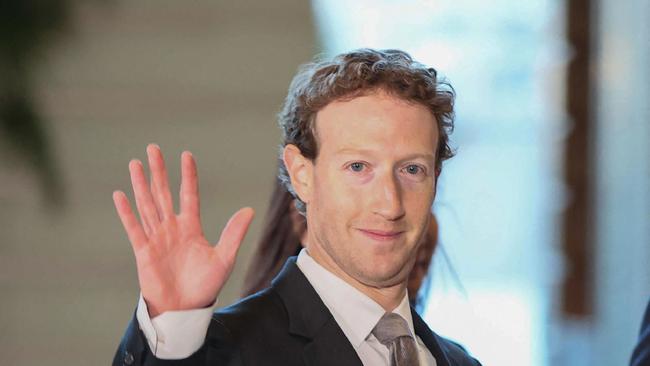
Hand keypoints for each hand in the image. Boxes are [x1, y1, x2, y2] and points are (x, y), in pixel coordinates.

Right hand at [113, 144, 253, 316]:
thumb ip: (233, 233)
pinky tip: (120, 194)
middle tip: (153, 148)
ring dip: (140, 184)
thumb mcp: (224, 258)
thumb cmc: (205, 286)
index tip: (186, 154)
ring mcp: (156, 238)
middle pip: (163, 193)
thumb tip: (249, 210)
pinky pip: (133, 227)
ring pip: (147, 204)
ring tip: (135, 163)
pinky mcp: (143, 251)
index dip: (187, 175)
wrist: (185, 309)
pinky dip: (126, 212)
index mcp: (191, 227)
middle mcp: (172, 228)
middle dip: (158, 171)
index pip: (188, 195)